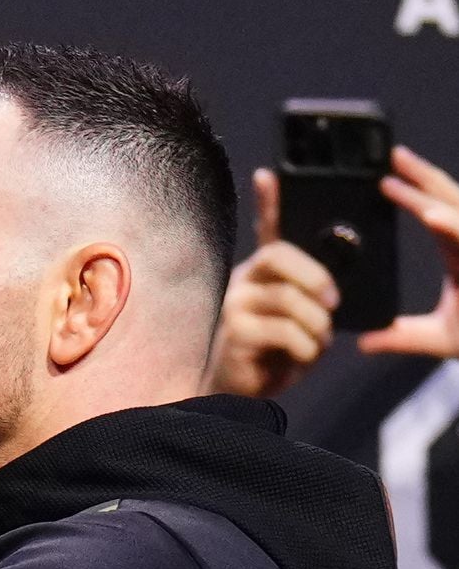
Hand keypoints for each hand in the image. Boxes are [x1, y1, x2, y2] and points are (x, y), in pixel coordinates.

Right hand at [212, 171, 338, 398]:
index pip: (265, 231)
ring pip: (291, 299)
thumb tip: (331, 292)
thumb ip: (306, 298)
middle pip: (279, 256)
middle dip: (315, 276)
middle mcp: (241, 282)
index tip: (268, 174)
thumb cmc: (270, 354)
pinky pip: (285, 331)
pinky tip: (301, 357)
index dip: (268, 202)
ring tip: (316, 343)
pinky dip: (305, 347)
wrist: (238, 394)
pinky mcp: (235, 333)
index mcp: (259, 275)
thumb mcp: (293, 320)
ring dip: (317, 326)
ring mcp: (235, 306)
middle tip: (333, 301)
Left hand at [363, 144, 458, 357]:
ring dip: (430, 194)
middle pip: (446, 199)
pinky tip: (430, 217)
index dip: (410, 193)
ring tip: (397, 180)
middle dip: (420, 175)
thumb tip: (363, 343)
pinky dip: (451, 225)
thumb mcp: (437, 336)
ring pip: (457, 211)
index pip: (433, 212)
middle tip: (390, 154)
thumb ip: (400, 336)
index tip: (381, 179)